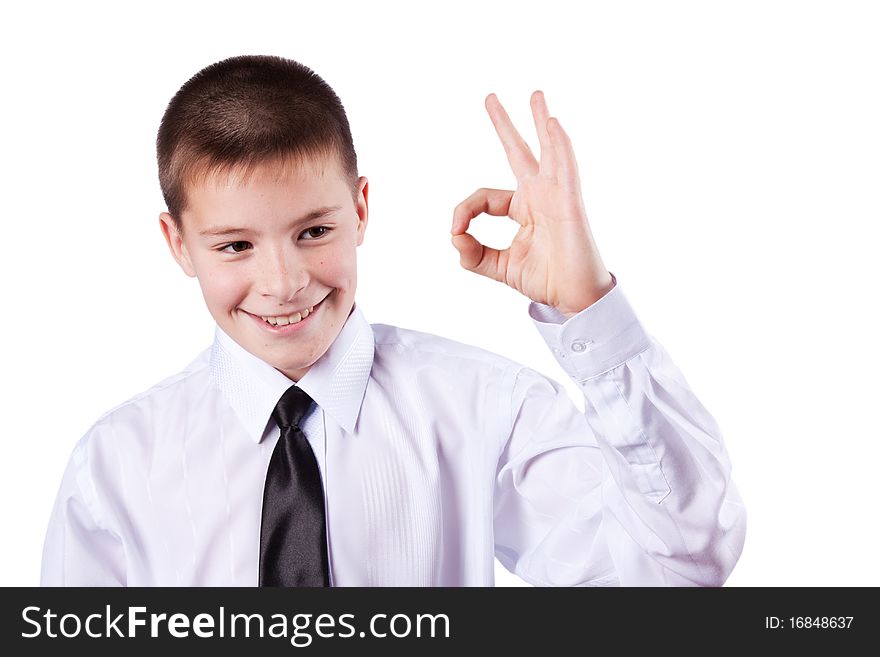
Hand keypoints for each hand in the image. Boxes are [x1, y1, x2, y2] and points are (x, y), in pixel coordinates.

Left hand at [451, 91, 613, 317]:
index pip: (484, 198)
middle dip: (504, 125)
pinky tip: (552, 124)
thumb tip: (455, 236)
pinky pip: (565, 168)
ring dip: (540, 121)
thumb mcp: (497, 267)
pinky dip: (559, 145)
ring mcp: (556, 196)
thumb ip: (472, 254)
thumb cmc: (545, 279)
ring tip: (535, 96)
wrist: (573, 298)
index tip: (456, 231)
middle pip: (519, 152)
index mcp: (523, 208)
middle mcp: (539, 196)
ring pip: (548, 150)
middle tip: (489, 98)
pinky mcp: (570, 203)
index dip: (464, 211)